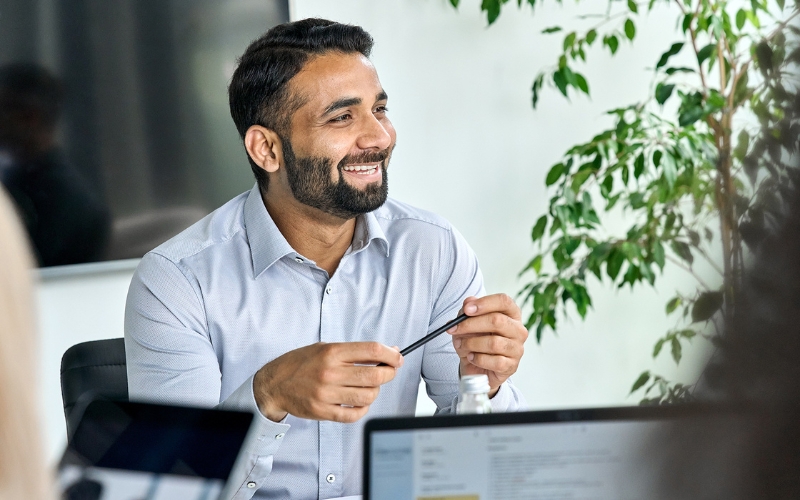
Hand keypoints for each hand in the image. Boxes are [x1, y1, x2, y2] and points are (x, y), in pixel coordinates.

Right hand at [253, 342, 402, 422]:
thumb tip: (387, 352)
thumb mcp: (325, 348)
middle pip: (375, 375)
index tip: (397, 357)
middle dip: (389, 373)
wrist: (275, 384)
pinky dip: (363, 409)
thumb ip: (354, 351)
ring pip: (368, 396)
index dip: (391, 354)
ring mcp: (326, 394)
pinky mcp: (323, 411)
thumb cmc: (301, 364)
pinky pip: (354, 414)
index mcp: (332, 352)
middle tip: (389, 372)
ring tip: (369, 387)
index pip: (372, 350)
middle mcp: (330, 372)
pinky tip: (359, 402)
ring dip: (375, 392)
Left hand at [448, 294, 527, 396]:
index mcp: (511, 314)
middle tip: (454, 328)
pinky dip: (478, 359)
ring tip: (460, 345)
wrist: (477, 368)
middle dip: (471, 324)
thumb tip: (468, 302)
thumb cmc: (475, 341)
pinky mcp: (512, 366)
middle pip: (497, 321)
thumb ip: (467, 312)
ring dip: (471, 344)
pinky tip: (471, 358)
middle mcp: (518, 330)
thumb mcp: (467, 324)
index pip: (504, 301)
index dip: (484, 303)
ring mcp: (517, 349)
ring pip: (494, 343)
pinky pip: (495, 362)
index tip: (466, 309)